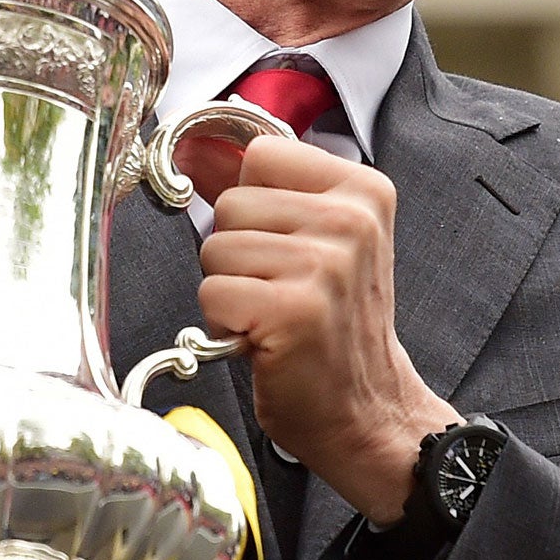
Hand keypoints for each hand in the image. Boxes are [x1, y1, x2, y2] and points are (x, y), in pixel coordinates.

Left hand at [197, 136, 456, 523]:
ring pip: (216, 248)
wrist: (367, 410)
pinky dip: (225, 325)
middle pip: (231, 202)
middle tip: (278, 290)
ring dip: (229, 290)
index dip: (252, 203)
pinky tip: (264, 339)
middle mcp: (351, 219)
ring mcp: (326, 264)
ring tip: (272, 315)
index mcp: (363, 189)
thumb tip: (192, 149)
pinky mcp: (296, 309)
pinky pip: (213, 293)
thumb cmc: (333, 326)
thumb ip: (258, 190)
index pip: (260, 155)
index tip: (280, 243)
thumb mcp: (313, 241)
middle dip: (236, 252)